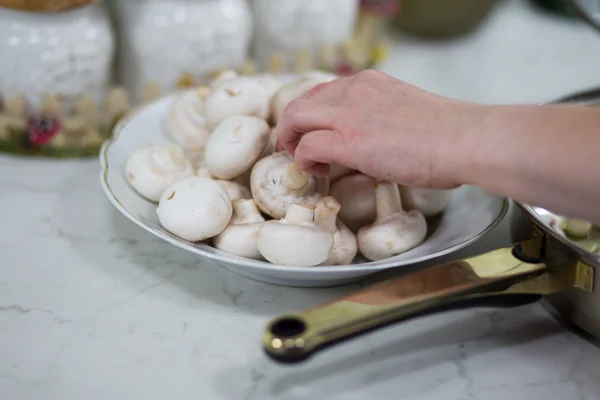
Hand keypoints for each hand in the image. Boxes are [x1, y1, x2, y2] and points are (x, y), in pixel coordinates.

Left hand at [276, 69, 480, 188]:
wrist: (465, 139)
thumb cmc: (448, 134)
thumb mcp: (405, 112)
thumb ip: (381, 118)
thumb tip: (371, 142)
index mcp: (368, 82)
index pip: (323, 92)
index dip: (311, 115)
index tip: (314, 133)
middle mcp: (353, 91)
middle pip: (300, 102)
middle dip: (291, 127)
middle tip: (297, 148)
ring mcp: (349, 114)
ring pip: (295, 118)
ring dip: (291, 141)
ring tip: (302, 160)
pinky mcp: (349, 140)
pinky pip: (307, 147)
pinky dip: (304, 161)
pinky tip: (319, 172)